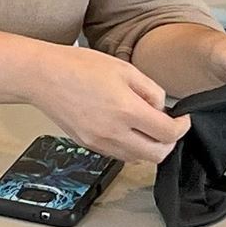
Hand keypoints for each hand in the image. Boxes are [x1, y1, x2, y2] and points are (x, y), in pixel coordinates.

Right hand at [30, 44, 187, 164]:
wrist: (43, 77)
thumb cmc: (78, 67)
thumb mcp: (125, 69)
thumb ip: (151, 90)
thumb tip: (161, 109)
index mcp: (126, 110)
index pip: (168, 133)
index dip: (182, 127)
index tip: (182, 119)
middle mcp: (113, 133)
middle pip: (156, 155)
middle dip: (168, 142)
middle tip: (167, 127)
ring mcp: (99, 142)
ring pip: (137, 159)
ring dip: (148, 147)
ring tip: (144, 126)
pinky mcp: (88, 145)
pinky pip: (118, 155)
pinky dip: (129, 147)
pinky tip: (125, 128)